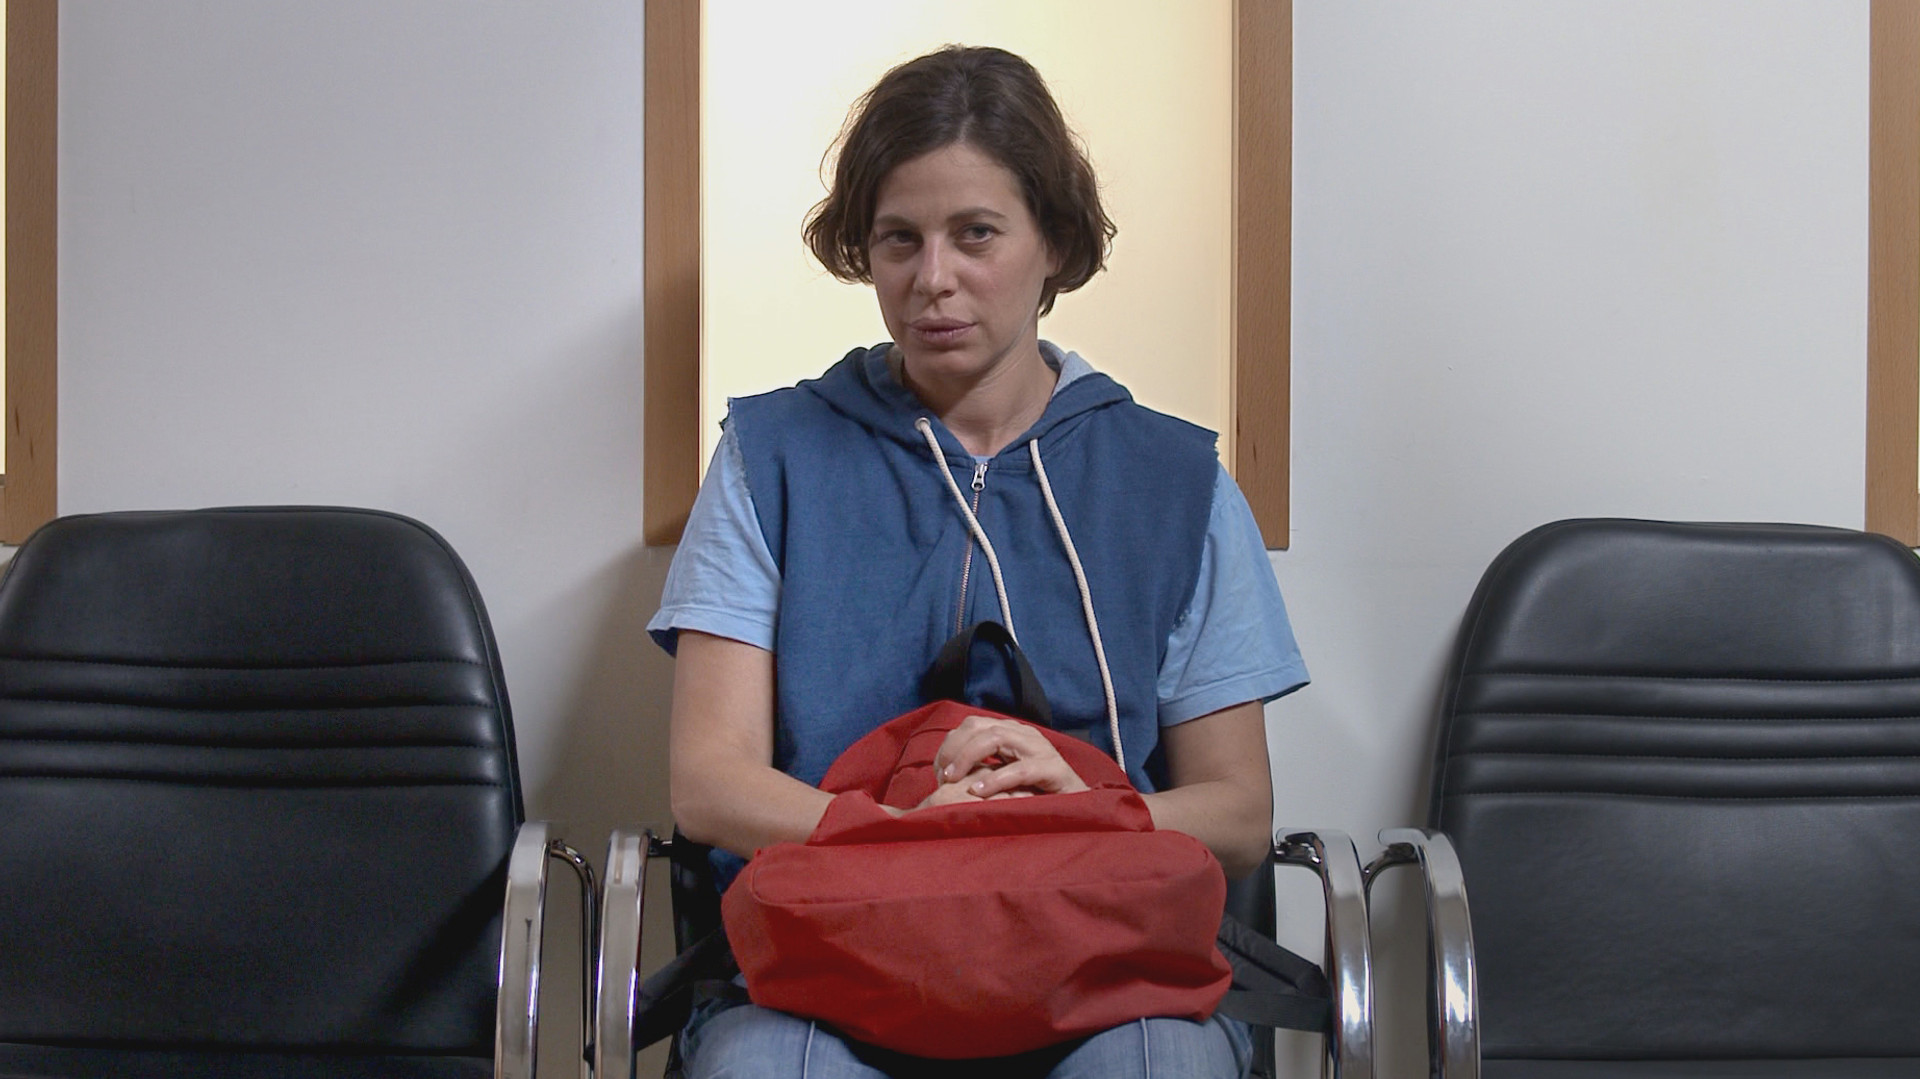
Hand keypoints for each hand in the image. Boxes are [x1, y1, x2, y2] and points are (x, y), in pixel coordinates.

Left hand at [933, 715, 1088, 799]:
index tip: (938, 772)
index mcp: (1012, 733)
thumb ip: (982, 768)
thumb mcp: (1004, 777)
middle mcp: (1024, 735)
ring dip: (968, 758)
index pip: (971, 725)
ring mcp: (1041, 750)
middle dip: (954, 749)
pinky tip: (977, 792)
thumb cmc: (1036, 794)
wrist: (1079, 807)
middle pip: (979, 727)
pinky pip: (1021, 770)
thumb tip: (944, 775)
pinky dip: (995, 780)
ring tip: (953, 781)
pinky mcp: (1054, 770)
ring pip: (996, 738)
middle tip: (942, 777)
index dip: (949, 745)